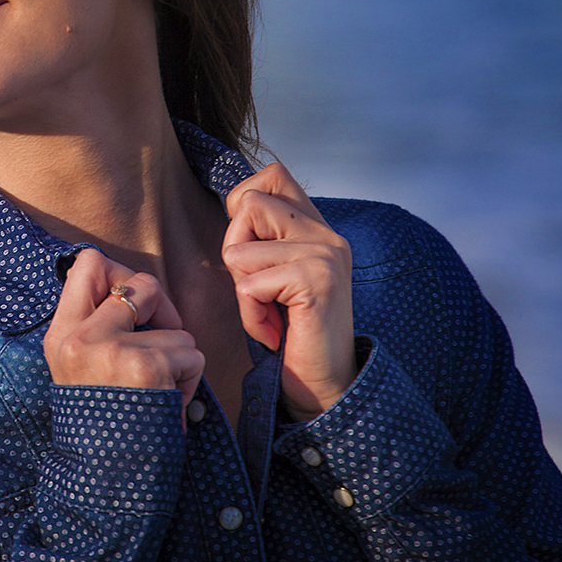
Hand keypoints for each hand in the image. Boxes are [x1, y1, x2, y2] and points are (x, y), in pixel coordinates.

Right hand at [43, 248, 204, 425]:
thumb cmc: (104, 425)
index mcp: (61, 335)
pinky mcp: (146, 367)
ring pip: (177, 329)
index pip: (88, 264)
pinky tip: (167, 407)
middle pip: (141, 282)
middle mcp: (80, 337)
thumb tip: (133, 286)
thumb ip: (98, 328)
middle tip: (160, 343)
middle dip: (164, 311)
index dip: (121, 274)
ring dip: (179, 362)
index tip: (131, 305)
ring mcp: (112, 350)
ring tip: (156, 394)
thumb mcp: (81, 371)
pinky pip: (191, 356)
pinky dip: (189, 383)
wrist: (103, 483)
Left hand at [222, 163, 357, 422]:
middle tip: (260, 288)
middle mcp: (326, 235)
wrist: (325, 386)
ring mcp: (324, 255)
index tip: (252, 249)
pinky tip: (275, 332)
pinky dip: (251, 315)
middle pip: (248, 203)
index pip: (273, 174)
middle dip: (236, 249)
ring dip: (243, 291)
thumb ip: (267, 239)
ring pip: (239, 249)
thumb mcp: (277, 275)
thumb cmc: (292, 334)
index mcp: (318, 228)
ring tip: (270, 313)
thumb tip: (234, 206)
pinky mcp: (315, 281)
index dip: (243, 204)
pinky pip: (249, 285)